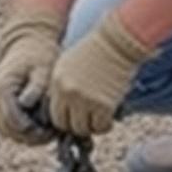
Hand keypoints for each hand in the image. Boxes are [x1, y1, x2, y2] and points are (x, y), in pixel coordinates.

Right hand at [0, 10, 63, 145]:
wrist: (27, 47)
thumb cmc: (39, 57)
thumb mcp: (43, 69)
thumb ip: (36, 87)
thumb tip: (25, 104)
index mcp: (0, 90)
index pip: (15, 123)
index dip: (35, 131)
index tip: (54, 130)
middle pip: (11, 132)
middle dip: (33, 137)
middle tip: (55, 133)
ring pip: (10, 134)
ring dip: (29, 136)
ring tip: (50, 129)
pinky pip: (9, 130)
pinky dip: (24, 132)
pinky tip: (41, 126)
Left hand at [49, 11, 152, 136]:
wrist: (116, 42)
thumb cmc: (95, 51)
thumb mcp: (67, 65)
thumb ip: (61, 86)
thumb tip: (61, 110)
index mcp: (57, 82)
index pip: (54, 115)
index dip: (65, 120)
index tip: (75, 118)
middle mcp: (68, 92)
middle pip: (67, 125)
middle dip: (77, 126)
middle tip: (88, 121)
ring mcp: (85, 99)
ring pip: (83, 129)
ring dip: (91, 128)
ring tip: (99, 120)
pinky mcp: (104, 104)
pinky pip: (100, 127)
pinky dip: (105, 126)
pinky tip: (109, 119)